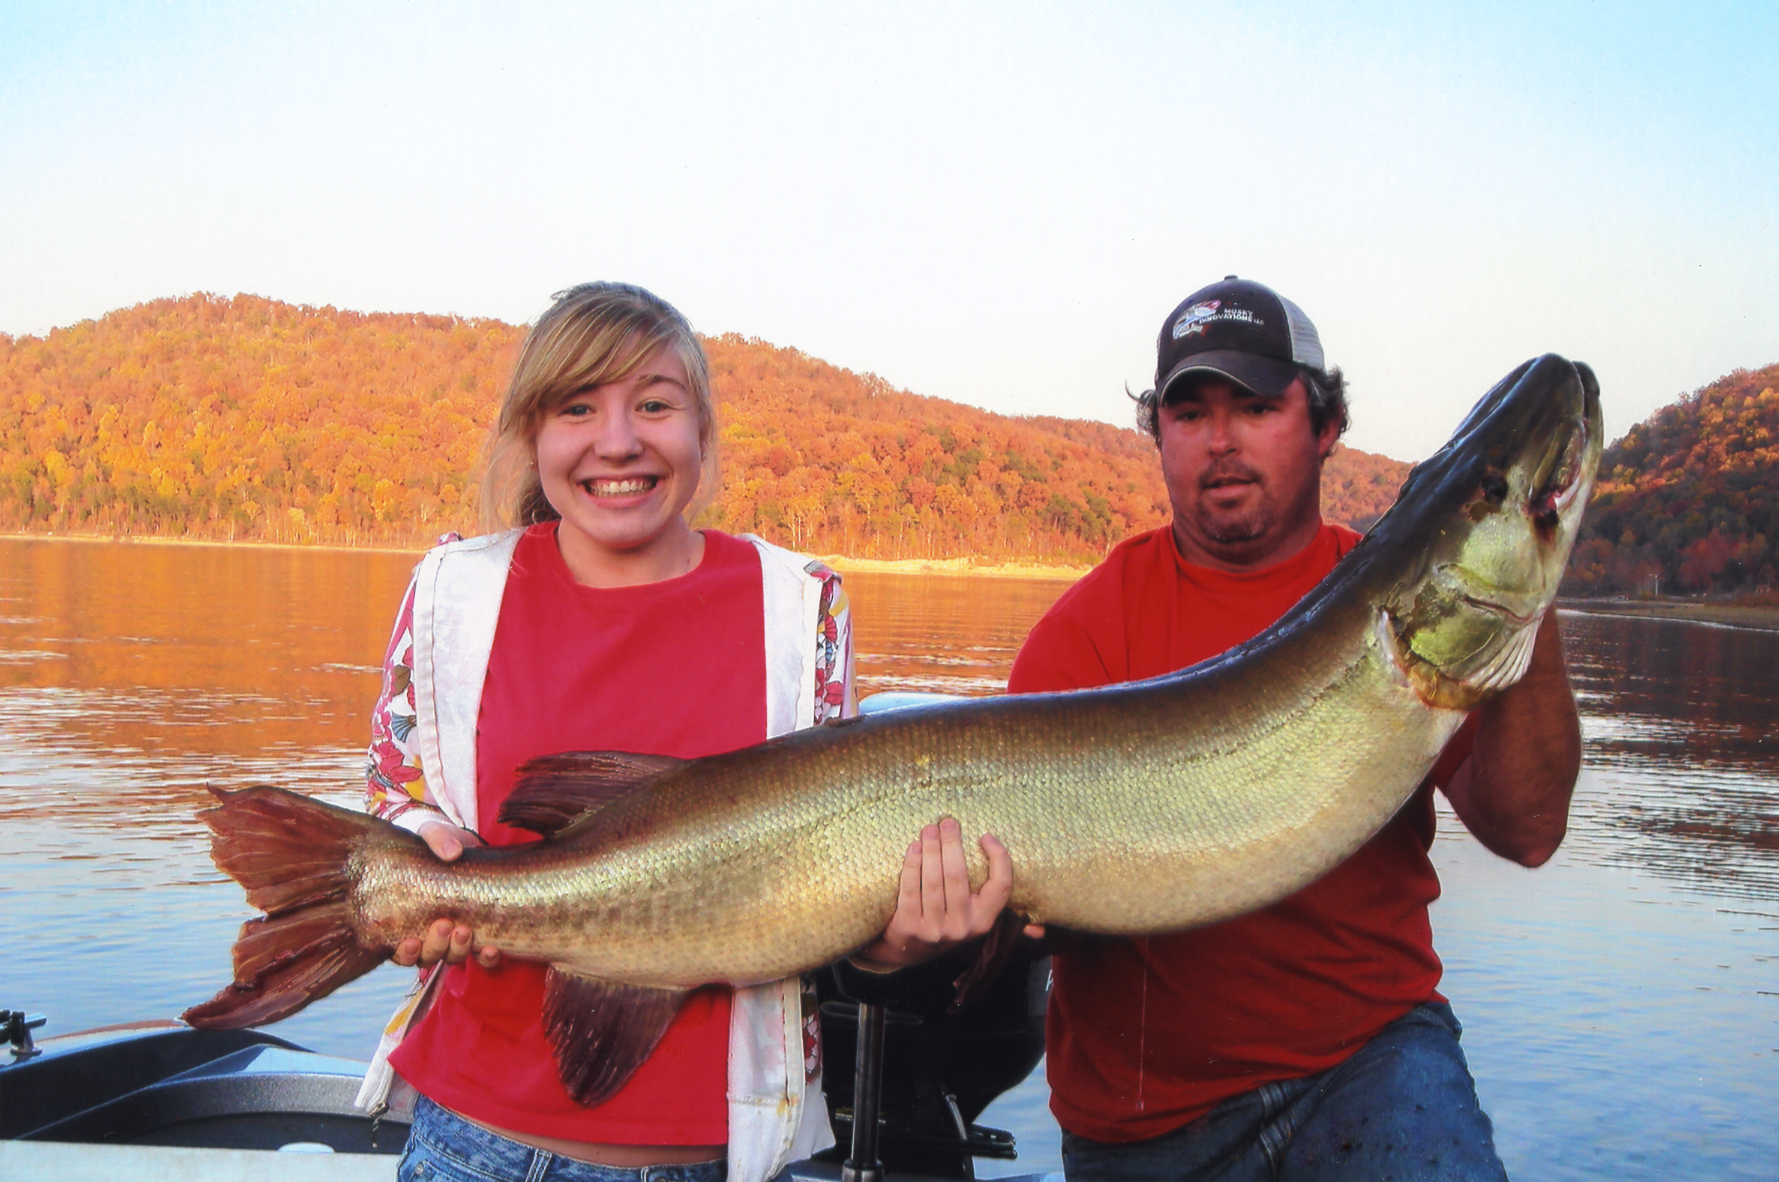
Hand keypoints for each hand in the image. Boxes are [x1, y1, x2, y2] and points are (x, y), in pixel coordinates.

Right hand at [391, 821, 501, 969]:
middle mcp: (429, 934)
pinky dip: (486, 958)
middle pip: (427, 957)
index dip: (404, 952)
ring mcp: (455, 936)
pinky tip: (491, 949)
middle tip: (444, 924)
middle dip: (435, 946)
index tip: (410, 940)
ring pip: (452, 958)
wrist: (468, 845)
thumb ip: (437, 838)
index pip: (399, 950)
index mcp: (407, 919)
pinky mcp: (482, 932)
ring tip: (465, 931)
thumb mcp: (433, 834)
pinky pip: (482, 956)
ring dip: (458, 950)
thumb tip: (452, 852)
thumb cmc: (439, 843)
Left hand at [851, 818, 1041, 970]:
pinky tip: (914, 847)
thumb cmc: (946, 922)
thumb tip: (1040, 931)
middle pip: (959, 878)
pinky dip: (912, 865)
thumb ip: (995, 911)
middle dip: (953, 845)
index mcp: (984, 922)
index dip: (998, 859)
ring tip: (929, 829)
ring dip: (932, 850)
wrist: (908, 950)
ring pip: (933, 882)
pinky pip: (910, 889)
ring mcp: (935, 930)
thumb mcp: (973, 922)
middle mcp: (962, 928)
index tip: (986, 836)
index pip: (1000, 887)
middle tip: (948, 821)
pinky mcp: (909, 927)